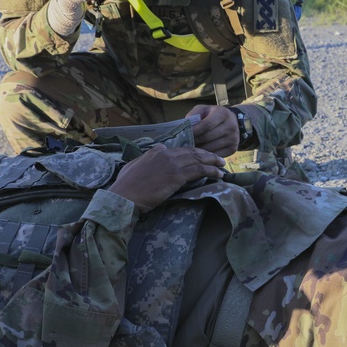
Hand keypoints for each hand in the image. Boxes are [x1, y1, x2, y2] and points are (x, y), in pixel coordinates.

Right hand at [108, 145, 225, 211]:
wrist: (124, 196)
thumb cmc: (126, 187)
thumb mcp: (133, 167)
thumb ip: (145, 160)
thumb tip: (152, 157)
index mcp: (155, 151)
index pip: (179, 150)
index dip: (193, 153)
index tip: (200, 157)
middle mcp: (165, 154)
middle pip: (192, 151)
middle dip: (207, 154)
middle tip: (218, 158)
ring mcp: (171, 164)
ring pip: (198, 159)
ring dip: (213, 161)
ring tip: (222, 165)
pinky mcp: (176, 175)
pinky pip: (199, 171)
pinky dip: (211, 171)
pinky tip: (219, 175)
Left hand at [187, 105, 239, 156]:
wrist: (232, 122)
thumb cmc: (212, 115)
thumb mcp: (203, 110)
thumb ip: (193, 115)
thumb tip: (184, 127)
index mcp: (223, 113)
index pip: (206, 125)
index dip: (194, 131)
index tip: (183, 135)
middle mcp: (231, 126)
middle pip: (208, 137)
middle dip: (194, 141)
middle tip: (183, 144)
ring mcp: (233, 139)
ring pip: (211, 148)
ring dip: (198, 150)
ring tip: (190, 149)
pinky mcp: (233, 149)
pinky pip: (216, 155)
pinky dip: (206, 155)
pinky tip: (200, 153)